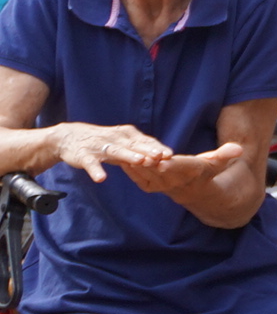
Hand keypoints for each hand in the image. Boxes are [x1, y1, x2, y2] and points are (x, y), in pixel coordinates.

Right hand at [51, 123, 181, 182]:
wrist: (68, 137)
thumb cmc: (103, 142)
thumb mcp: (123, 144)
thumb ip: (140, 150)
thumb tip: (164, 158)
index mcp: (126, 135)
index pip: (145, 141)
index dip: (157, 148)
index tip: (170, 155)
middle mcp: (115, 138)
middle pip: (134, 145)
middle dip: (148, 150)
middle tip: (161, 157)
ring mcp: (99, 146)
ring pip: (116, 150)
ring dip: (128, 155)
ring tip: (140, 161)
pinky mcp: (83, 155)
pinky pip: (91, 163)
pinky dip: (96, 170)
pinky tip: (101, 179)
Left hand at [117, 142, 242, 196]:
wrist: (195, 192)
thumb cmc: (207, 171)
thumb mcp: (218, 162)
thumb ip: (226, 154)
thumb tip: (239, 149)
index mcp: (192, 172)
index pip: (181, 168)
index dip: (172, 165)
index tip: (164, 162)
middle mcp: (175, 181)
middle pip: (159, 172)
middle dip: (148, 165)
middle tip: (137, 156)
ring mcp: (161, 185)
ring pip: (146, 174)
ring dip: (136, 166)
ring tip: (125, 153)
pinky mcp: (150, 185)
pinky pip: (138, 178)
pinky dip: (130, 169)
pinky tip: (121, 158)